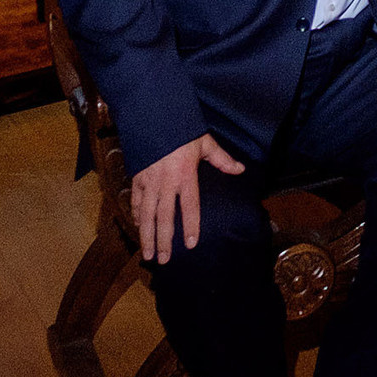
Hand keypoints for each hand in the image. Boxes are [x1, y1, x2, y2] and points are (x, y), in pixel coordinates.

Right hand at [131, 132, 246, 263]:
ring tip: (148, 253)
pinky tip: (139, 227)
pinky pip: (136, 201)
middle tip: (164, 260)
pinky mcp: (137, 177)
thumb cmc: (182, 130)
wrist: (155, 117)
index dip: (191, 226)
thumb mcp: (205, 143)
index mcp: (185, 175)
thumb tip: (240, 169)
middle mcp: (166, 182)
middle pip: (165, 218)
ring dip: (147, 235)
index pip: (190, 207)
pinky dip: (137, 215)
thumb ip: (222, 159)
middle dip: (164, 241)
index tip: (191, 245)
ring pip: (147, 215)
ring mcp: (149, 182)